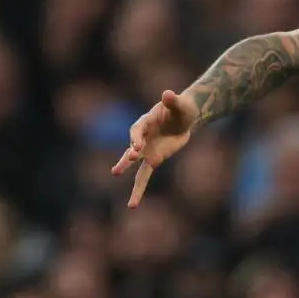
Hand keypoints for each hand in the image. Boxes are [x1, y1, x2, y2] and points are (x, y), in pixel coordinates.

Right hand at [110, 89, 200, 207]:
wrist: (184, 118)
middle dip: (130, 155)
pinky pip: (144, 176)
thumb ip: (172, 100)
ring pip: (134, 164)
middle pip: (133, 146)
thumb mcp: (179, 104)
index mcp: (145, 122)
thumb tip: (167, 94)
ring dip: (126, 169)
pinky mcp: (154, 159)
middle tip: (127, 161)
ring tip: (114, 173)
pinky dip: (138, 189)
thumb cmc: (181, 109)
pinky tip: (132, 203)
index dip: (136, 138)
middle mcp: (142, 137)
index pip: (137, 130)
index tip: (137, 147)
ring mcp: (146, 149)